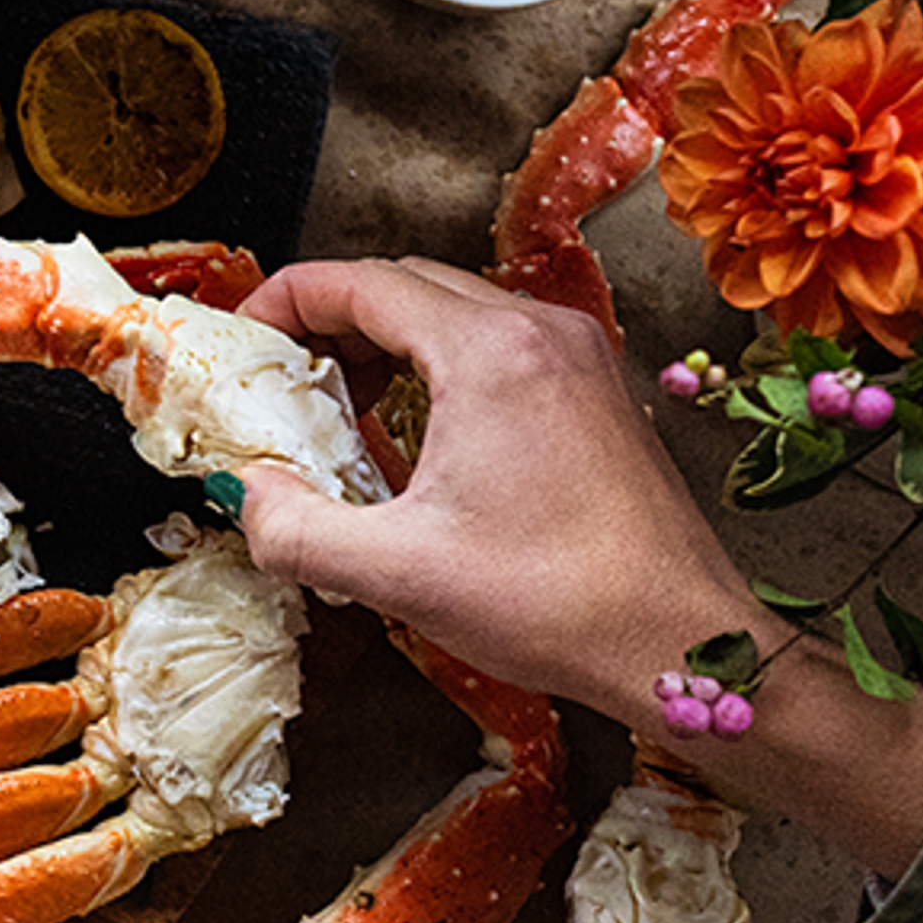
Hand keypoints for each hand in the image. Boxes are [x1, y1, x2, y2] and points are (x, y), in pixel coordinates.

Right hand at [228, 258, 922, 874]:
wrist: (684, 641)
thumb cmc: (553, 604)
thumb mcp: (395, 574)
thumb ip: (292, 528)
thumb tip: (244, 492)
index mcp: (489, 351)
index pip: (359, 281)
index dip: (282, 301)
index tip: (239, 342)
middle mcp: (540, 330)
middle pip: (404, 283)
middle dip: (327, 321)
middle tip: (277, 381)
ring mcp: (578, 355)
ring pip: (451, 310)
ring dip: (381, 343)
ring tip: (335, 410)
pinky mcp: (596, 389)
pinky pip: (494, 344)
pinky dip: (435, 364)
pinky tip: (410, 432)